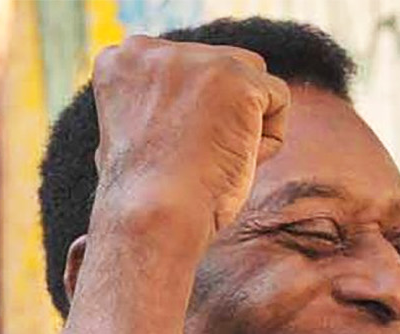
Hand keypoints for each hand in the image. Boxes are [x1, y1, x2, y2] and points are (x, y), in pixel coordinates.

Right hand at [90, 36, 290, 233]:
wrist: (152, 217)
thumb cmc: (144, 198)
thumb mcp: (135, 137)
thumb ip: (157, 105)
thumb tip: (193, 106)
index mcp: (121, 59)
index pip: (185, 70)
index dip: (188, 118)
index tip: (167, 153)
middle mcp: (153, 48)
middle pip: (222, 67)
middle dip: (222, 115)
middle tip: (193, 160)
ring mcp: (196, 59)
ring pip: (253, 80)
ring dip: (246, 124)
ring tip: (213, 159)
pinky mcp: (238, 78)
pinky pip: (278, 100)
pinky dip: (267, 141)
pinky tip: (233, 160)